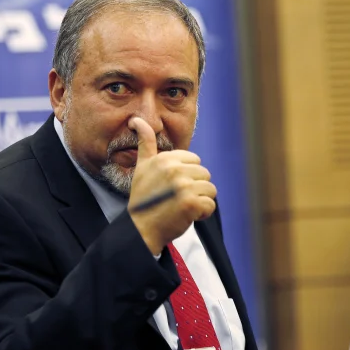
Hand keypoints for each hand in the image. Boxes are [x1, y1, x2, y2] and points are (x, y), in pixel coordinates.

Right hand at [127, 117, 215, 254]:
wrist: (139, 230)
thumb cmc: (143, 199)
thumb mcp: (142, 167)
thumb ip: (145, 143)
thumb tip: (138, 120)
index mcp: (165, 159)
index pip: (195, 161)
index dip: (187, 175)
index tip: (171, 186)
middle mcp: (174, 169)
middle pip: (204, 174)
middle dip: (195, 188)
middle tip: (175, 199)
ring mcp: (183, 186)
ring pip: (210, 189)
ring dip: (200, 201)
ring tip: (181, 207)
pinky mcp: (191, 203)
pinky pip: (210, 205)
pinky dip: (202, 214)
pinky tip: (186, 216)